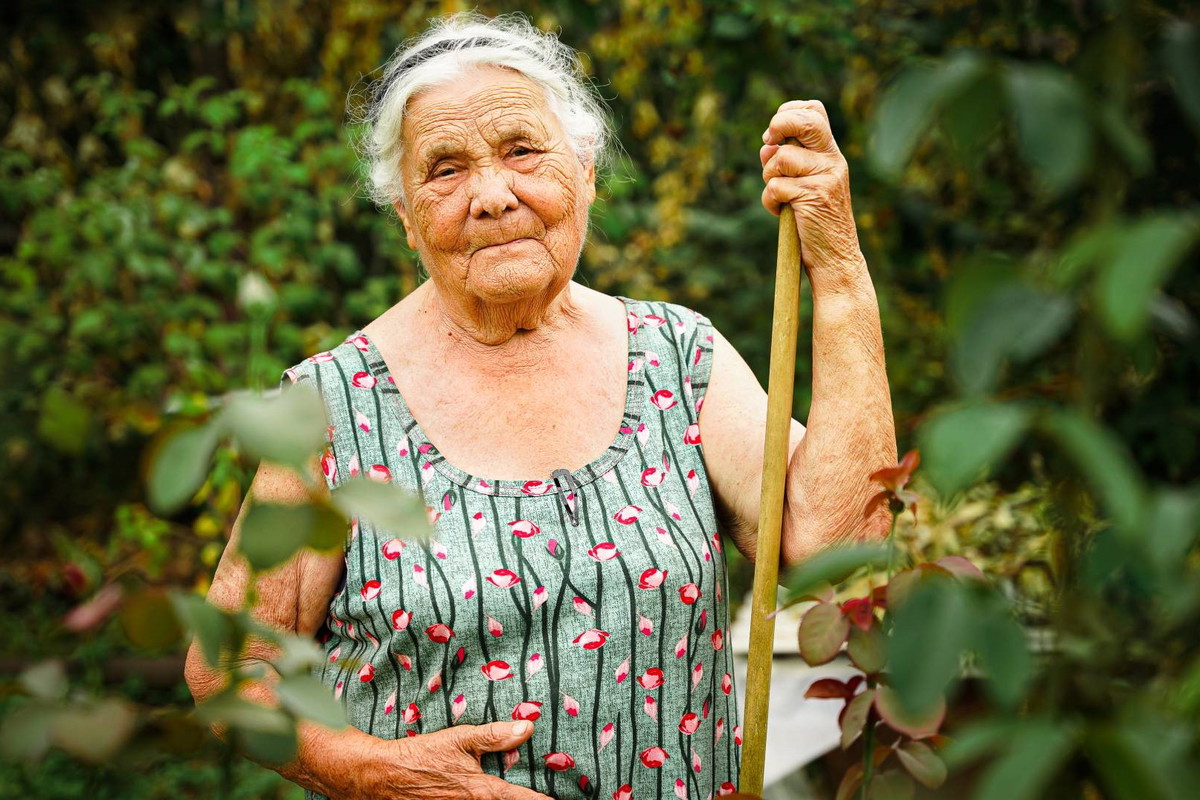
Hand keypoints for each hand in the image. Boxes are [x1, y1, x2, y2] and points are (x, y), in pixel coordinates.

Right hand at [335, 720, 550, 799]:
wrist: (384, 776)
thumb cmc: (423, 754)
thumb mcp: (460, 739)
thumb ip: (495, 735)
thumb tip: (527, 727)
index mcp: (479, 790)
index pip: (517, 798)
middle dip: (521, 799)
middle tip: (540, 797)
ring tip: (517, 794)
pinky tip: (478, 793)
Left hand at [760, 99, 867, 295]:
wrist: (835, 258)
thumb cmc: (815, 223)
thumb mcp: (805, 186)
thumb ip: (788, 163)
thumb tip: (766, 145)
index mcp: (830, 154)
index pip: (814, 111)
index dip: (788, 111)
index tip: (774, 133)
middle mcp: (832, 161)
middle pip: (805, 120)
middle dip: (779, 125)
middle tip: (769, 143)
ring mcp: (825, 177)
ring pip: (781, 158)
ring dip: (769, 177)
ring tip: (780, 197)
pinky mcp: (814, 196)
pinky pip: (775, 186)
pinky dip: (770, 201)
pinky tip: (781, 212)